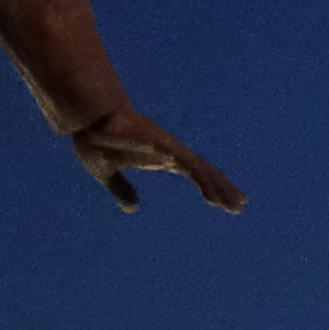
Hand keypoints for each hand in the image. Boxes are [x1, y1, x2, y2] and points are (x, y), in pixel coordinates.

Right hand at [70, 105, 241, 212]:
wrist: (89, 121)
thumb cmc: (98, 139)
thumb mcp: (107, 174)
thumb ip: (121, 190)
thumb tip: (131, 209)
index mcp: (161, 159)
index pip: (194, 173)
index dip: (210, 185)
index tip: (223, 199)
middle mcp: (171, 154)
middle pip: (204, 172)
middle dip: (222, 188)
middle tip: (240, 204)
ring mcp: (170, 149)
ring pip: (203, 171)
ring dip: (219, 187)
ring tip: (234, 204)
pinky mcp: (165, 146)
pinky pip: (190, 166)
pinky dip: (204, 180)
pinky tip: (214, 195)